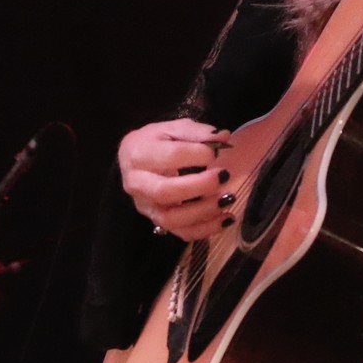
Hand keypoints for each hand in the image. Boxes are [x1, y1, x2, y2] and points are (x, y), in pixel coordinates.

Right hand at [116, 119, 233, 240]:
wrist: (135, 161)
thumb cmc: (155, 143)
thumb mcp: (172, 129)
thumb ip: (196, 132)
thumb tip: (222, 137)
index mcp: (139, 154)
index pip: (169, 156)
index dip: (196, 154)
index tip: (216, 152)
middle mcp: (137, 184)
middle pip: (165, 191)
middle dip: (199, 186)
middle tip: (224, 176)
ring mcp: (146, 207)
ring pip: (171, 218)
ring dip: (203, 211)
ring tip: (227, 199)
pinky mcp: (157, 222)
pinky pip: (181, 233)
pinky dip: (205, 229)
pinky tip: (226, 218)